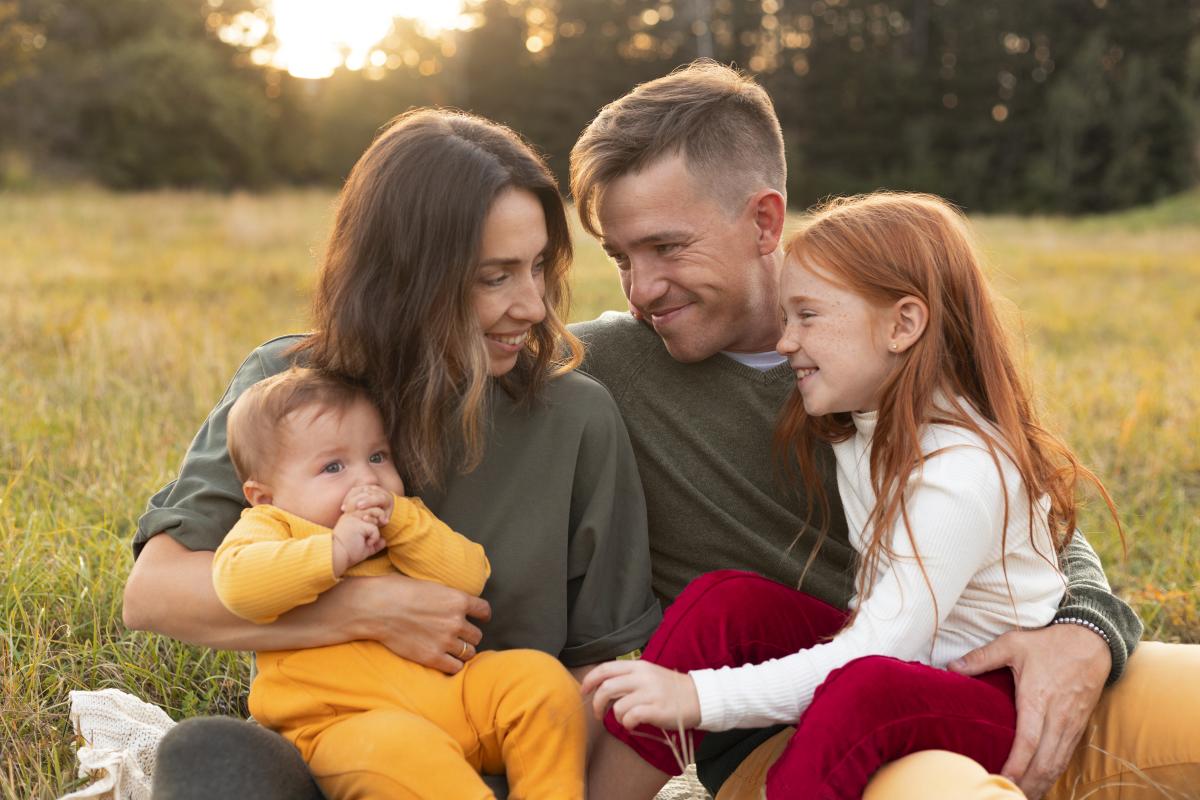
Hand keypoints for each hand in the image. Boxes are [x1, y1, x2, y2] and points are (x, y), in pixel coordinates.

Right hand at [331, 512, 384, 575]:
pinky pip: (374, 528)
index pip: (368, 508)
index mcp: (351, 516)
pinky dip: (374, 538)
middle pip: (374, 507)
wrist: (336, 557)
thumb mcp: (364, 547)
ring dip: (376, 528)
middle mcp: (352, 514)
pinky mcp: (357, 524)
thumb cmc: (348, 554)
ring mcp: (354, 517)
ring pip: (376, 514)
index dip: (376, 516)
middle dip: (380, 518)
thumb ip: (374, 542)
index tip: (377, 526)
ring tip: (369, 539)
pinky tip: (367, 544)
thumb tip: (384, 541)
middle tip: (376, 532)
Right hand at [341, 484, 394, 526]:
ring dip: (351, 497)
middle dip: (358, 499)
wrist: (383, 512)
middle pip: (368, 492)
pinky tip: (344, 504)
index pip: (378, 498)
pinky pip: (356, 490)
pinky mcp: (365, 487)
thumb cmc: (381, 520)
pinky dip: (349, 496)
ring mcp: (373, 488)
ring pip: (361, 489)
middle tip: (348, 507)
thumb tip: (365, 518)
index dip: (368, 501)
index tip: (359, 506)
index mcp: (388, 498)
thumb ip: (374, 520)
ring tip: (344, 508)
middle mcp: (381, 491)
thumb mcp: (380, 522)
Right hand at [346, 574, 491, 673]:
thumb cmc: (397, 590)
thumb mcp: (429, 585)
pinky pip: (455, 667)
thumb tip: (449, 600)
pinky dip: (452, 665)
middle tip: (459, 636)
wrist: (376, 607)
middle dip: (469, 635)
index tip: (481, 618)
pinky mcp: (433, 657)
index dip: (483, 615)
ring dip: (462, 651)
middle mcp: (456, 621)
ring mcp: (446, 640)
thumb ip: (445, 596)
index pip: (484, 610)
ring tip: (453, 650)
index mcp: (457, 599)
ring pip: (469, 652)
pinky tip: (445, 661)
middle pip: (477, 634)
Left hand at [580, 660, 700, 730]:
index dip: (589, 680)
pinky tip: (634, 724)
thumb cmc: (670, 689)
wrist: (699, 697)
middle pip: (606, 688)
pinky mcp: (656, 709)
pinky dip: (627, 724)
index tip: (583, 691)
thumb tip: (603, 688)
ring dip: (615, 716)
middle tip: (598, 714)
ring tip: (625, 719)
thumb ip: (628, 677)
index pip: (605, 668)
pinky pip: (630, 718)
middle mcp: (642, 677)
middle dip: (596, 704)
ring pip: (617, 706)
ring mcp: (650, 693)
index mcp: (638, 666)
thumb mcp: (648, 674)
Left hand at [949, 624, 1109, 797]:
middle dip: (1027, 783)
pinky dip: (1052, 774)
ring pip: (1057, 763)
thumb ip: (982, 657)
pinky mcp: (1078, 727)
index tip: (1001, 778)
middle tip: (1006, 795)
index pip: (1028, 741)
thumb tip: (952, 667)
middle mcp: (1057, 717)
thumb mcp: (1013, 643)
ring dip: (1040, 783)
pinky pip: (1065, 757)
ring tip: (1021, 796)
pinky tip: (1040, 783)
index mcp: (1037, 699)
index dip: (1016, 764)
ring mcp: (1070, 724)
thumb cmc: (1049, 643)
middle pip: (1044, 761)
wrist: (1092, 641)